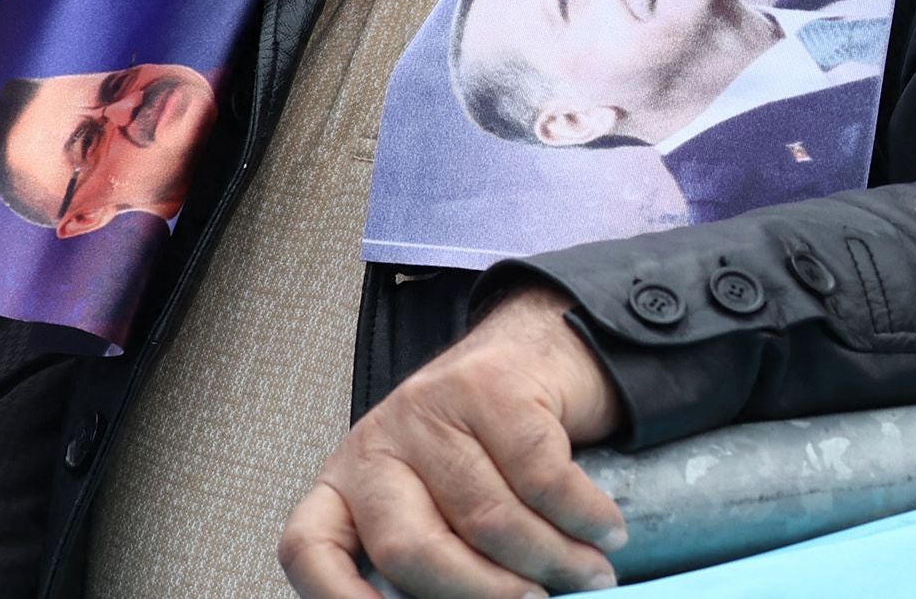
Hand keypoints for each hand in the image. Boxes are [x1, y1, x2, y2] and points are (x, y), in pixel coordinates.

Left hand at [279, 287, 627, 598]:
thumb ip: (430, 547)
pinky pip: (543, 476)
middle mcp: (377, 445)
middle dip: (483, 593)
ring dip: (553, 559)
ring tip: (590, 574)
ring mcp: (431, 410)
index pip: (309, 549)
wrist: (543, 341)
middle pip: (412, 548)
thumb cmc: (489, 444)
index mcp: (346, 485)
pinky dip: (583, 515)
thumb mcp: (434, 496)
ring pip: (488, 517)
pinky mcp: (491, 386)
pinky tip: (606, 531)